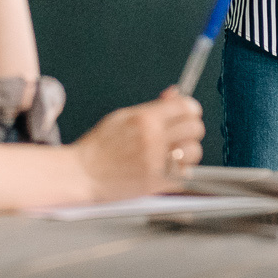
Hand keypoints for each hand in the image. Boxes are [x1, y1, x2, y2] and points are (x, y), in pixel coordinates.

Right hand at [72, 91, 204, 201]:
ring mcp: (157, 162)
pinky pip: (185, 174)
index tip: (187, 113)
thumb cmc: (99, 146)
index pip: (186, 106)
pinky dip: (179, 172)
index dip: (189, 109)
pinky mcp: (158, 183)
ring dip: (187, 152)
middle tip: (180, 134)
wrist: (82, 174)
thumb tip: (174, 95)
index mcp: (144, 118)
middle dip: (190, 129)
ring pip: (195, 151)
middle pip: (195, 127)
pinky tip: (166, 169)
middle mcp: (153, 139)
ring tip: (173, 153)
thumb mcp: (121, 117)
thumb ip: (152, 107)